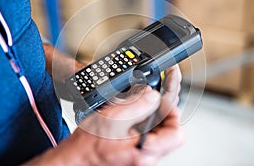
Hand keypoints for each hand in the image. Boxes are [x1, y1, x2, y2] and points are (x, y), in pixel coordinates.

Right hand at [25, 65, 182, 165]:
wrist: (77, 157)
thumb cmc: (90, 145)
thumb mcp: (115, 119)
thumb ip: (139, 105)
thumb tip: (154, 95)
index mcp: (145, 150)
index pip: (176, 132)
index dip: (173, 112)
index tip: (163, 99)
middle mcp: (147, 156)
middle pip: (170, 131)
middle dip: (164, 111)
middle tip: (155, 97)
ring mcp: (142, 154)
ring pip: (159, 131)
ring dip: (154, 114)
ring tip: (143, 101)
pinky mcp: (135, 151)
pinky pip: (148, 133)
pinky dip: (144, 120)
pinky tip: (133, 112)